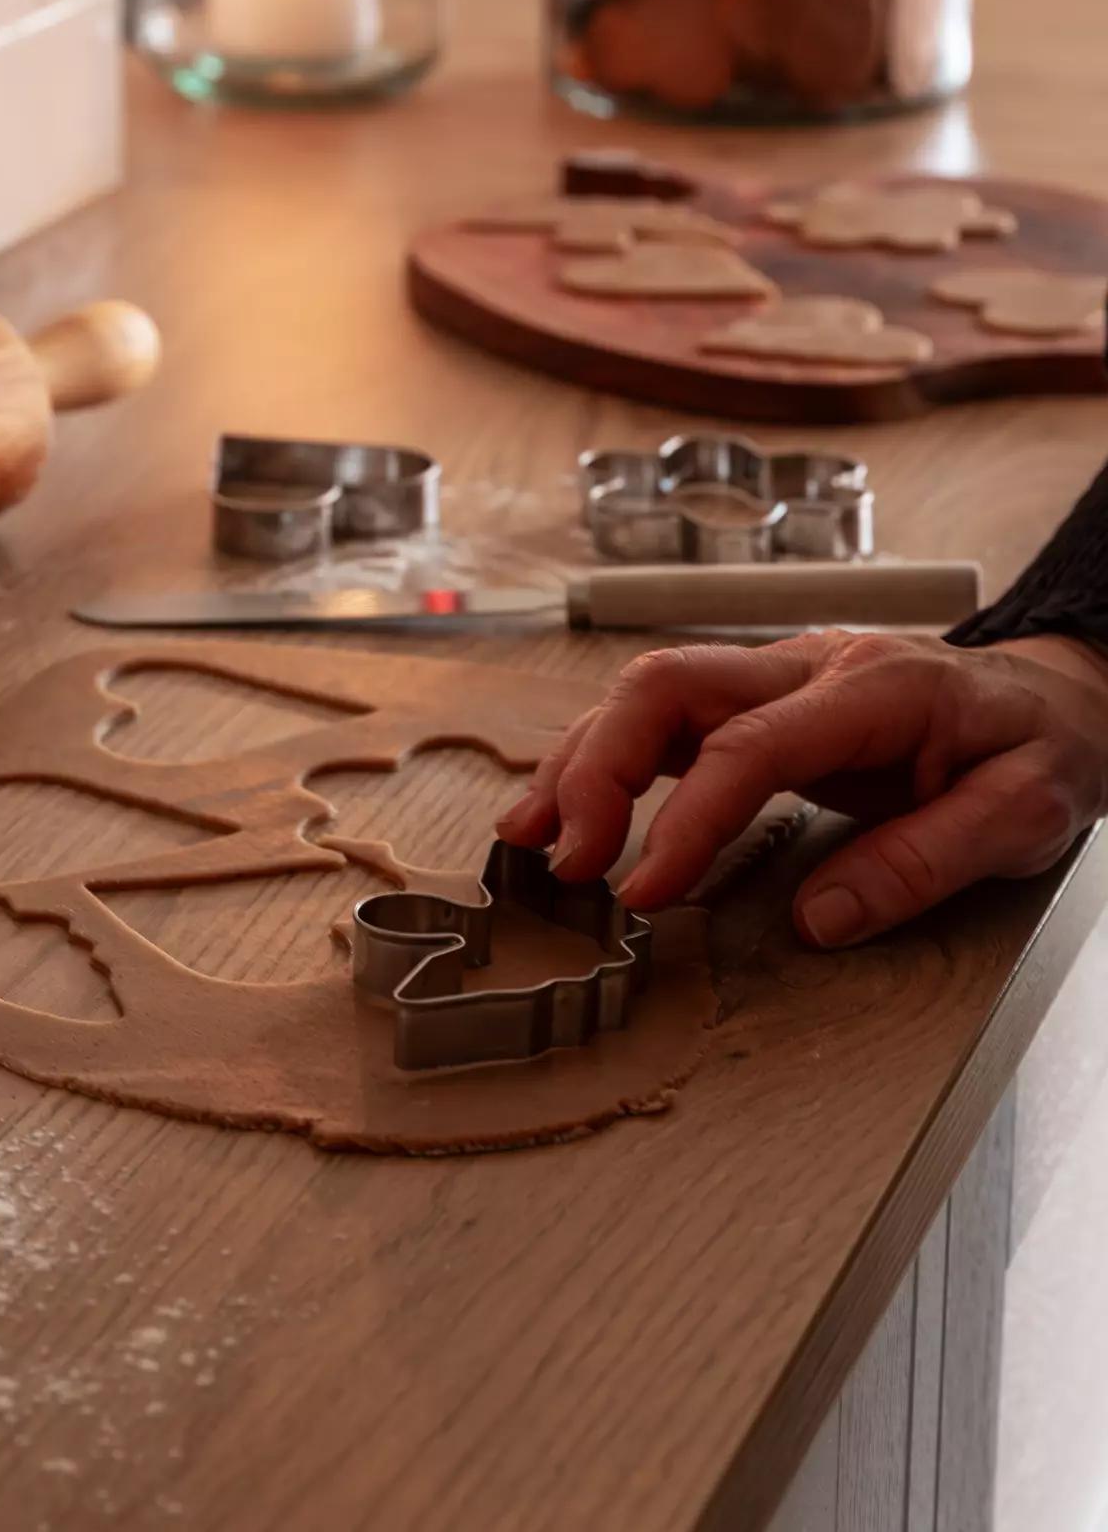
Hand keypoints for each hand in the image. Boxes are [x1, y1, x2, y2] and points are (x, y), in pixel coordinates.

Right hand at [496, 631, 1107, 948]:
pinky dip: (604, 757)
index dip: (683, 817)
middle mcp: (811, 664)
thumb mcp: (1024, 814)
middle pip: (668, 685)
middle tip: (568, 857)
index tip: (644, 890)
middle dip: (599, 768)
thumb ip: (923, 863)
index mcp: (875, 687)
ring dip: (582, 759)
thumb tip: (818, 920)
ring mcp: (779, 674)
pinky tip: (566, 804)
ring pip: (650, 691)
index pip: (747, 743)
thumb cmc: (1040, 749)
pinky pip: (665, 716)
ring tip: (530, 836)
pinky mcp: (761, 699)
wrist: (1054, 697)